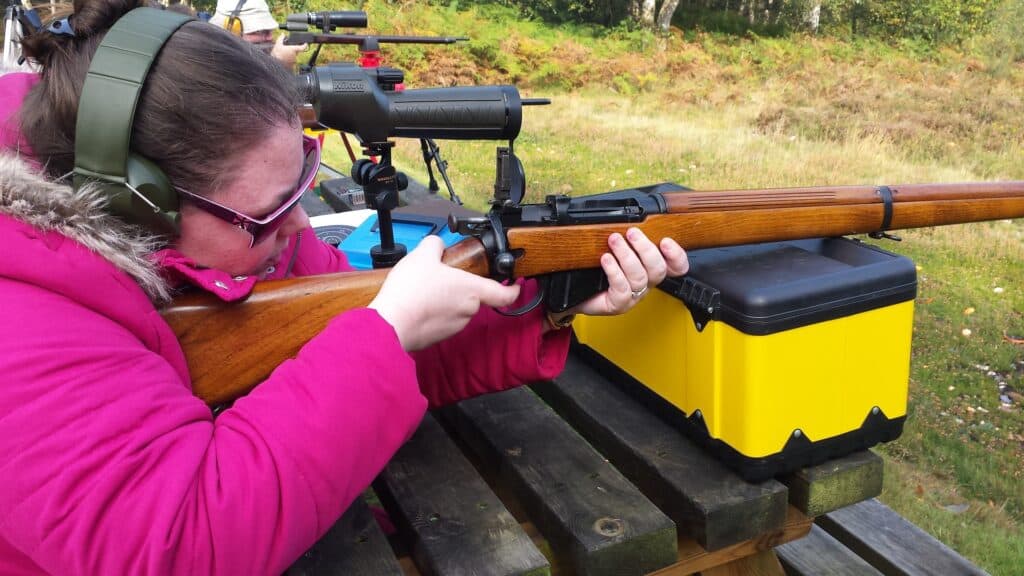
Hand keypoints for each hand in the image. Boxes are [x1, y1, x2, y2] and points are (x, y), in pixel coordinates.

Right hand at [271, 35, 306, 67]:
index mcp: (293, 49)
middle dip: (293, 50)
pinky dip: (288, 61)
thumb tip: (283, 34)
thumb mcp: (277, 44)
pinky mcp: (291, 66)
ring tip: (283, 55)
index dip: (305, 45)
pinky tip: (283, 60)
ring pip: (293, 57)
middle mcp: (295, 56)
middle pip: (296, 52)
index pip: (302, 47)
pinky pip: (291, 63)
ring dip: (290, 56)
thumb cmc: (276, 55)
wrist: (274, 64)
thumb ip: (281, 38)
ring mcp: (293, 62)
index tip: (305, 44)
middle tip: (286, 49)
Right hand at [369, 236, 521, 350]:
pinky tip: (416, 304)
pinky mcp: (438, 337)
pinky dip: (433, 312)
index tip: (514, 285)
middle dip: (461, 287)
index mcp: (472, 290)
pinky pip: (441, 320)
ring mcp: (454, 326)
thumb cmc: (411, 292)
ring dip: (446, 300)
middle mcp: (468, 310)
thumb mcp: (422, 256)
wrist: (390, 324)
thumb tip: (437, 244)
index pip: (504, 294)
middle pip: (474, 297)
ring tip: (423, 290)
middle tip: (443, 276)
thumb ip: (434, 245)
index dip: (512, 290)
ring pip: (456, 309)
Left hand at [566, 227, 687, 318]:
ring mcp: (633, 296)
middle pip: (658, 269)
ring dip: (626, 255)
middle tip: (632, 232)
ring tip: (614, 241)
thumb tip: (630, 219)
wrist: (580, 295)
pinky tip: (606, 259)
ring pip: (639, 277)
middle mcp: (646, 284)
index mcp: (650, 270)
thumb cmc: (599, 272)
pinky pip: (622, 288)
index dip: (677, 255)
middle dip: (646, 248)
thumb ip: (629, 239)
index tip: (666, 241)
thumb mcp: (617, 251)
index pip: (676, 267)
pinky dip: (614, 271)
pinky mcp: (618, 304)